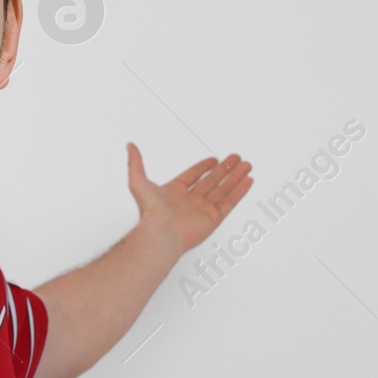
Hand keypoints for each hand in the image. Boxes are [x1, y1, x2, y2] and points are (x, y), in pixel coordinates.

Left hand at [126, 143, 252, 258]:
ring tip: (246, 165)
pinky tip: (247, 180)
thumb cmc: (150, 211)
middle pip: (211, 182)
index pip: (192, 176)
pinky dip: (239, 191)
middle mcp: (189, 202)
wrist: (161, 232)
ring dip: (235, 177)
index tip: (214, 160)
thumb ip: (135, 162)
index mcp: (174, 193)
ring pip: (223, 190)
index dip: (203, 167)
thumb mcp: (138, 181)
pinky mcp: (213, 219)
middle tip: (236, 158)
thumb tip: (130, 146)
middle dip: (225, 169)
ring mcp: (202, 211)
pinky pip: (230, 202)